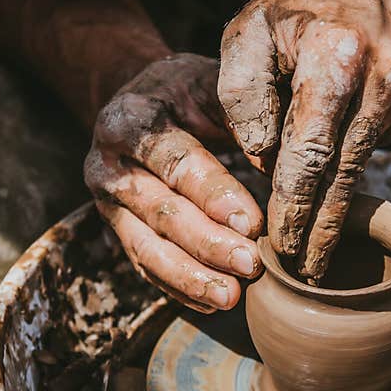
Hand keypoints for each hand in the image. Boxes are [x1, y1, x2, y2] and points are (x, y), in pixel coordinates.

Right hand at [85, 54, 263, 312]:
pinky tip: (211, 303)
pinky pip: (145, 267)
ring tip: (231, 298)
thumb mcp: (208, 87)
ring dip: (190, 277)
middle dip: (207, 244)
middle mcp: (108, 166)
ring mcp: (108, 205)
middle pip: (160, 212)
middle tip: (250, 267)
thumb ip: (240, 120)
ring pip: (147, 248)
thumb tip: (282, 166)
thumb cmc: (185, 92)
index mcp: (129, 121)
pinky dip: (178, 288)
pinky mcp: (117, 231)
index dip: (214, 195)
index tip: (252, 224)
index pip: (175, 163)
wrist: (139, 100)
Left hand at [218, 0, 390, 282]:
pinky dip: (349, 157)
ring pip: (362, 166)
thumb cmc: (300, 4)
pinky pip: (377, 146)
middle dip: (322, 228)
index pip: (309, 152)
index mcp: (336, 55)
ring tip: (313, 247)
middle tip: (303, 272)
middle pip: (345, 173)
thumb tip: (263, 161)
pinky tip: (333, 151)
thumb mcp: (249, 31)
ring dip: (335, 206)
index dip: (294, 206)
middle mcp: (385, 77)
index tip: (281, 247)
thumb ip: (243, 95)